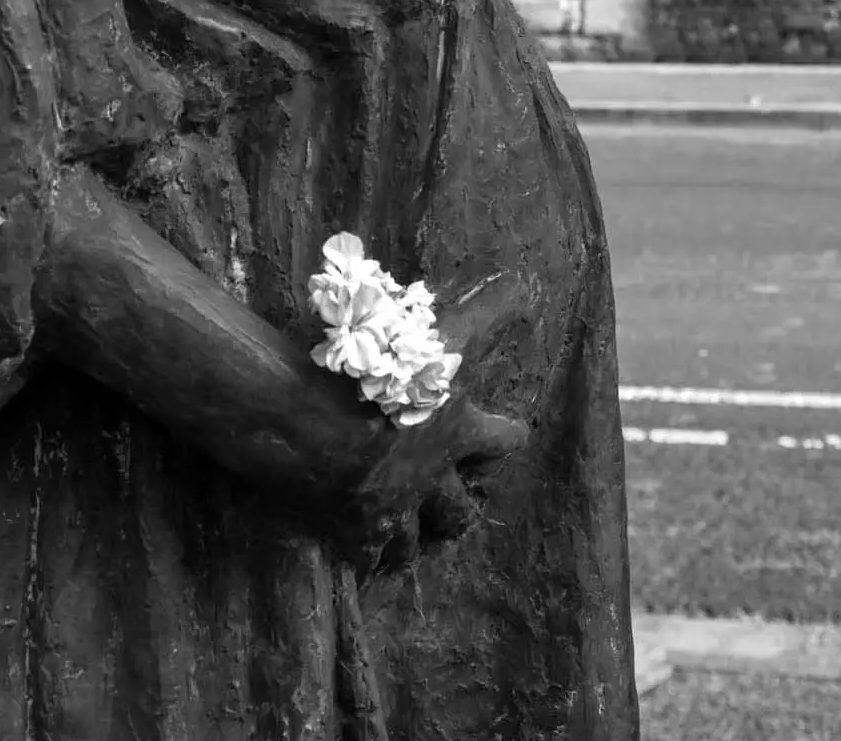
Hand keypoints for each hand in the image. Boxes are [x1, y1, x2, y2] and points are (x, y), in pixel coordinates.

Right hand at [323, 272, 529, 575]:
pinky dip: (364, 557)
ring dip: (411, 541)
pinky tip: (356, 553)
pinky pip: (365, 559)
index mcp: (459, 433)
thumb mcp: (444, 330)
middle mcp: (433, 480)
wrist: (309, 416)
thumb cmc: (378, 370)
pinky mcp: (351, 530)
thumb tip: (531, 282)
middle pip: (460, 514)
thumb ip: (490, 309)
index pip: (505, 443)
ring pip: (412, 545)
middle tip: (454, 510)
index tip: (505, 436)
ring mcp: (393, 511)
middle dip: (459, 511)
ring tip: (404, 538)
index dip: (505, 438)